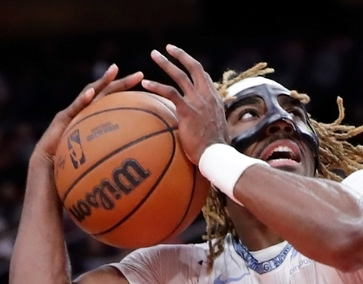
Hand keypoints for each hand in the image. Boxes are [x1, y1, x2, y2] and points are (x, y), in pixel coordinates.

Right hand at [32, 65, 143, 167]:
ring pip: (90, 93)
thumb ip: (118, 157)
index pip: (113, 102)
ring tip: (114, 71)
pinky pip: (75, 109)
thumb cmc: (75, 169)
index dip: (128, 93)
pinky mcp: (62, 120)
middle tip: (140, 74)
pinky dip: (83, 100)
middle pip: (105, 92)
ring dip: (102, 81)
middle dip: (122, 82)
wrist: (49, 169)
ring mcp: (72, 113)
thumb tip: (140, 164)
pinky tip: (92, 93)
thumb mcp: (102, 161)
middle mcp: (84, 111)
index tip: (145, 86)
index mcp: (94, 118)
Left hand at [143, 45, 227, 163]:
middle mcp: (208, 96)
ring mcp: (198, 102)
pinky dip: (156, 85)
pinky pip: (170, 92)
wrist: (216, 155)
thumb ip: (209, 122)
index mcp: (215, 100)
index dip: (193, 68)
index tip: (184, 62)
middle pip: (195, 68)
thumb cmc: (215, 149)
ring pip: (180, 75)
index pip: (204, 77)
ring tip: (153, 54)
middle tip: (169, 48)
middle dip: (181, 55)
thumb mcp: (217, 131)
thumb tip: (203, 127)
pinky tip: (145, 83)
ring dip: (165, 63)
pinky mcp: (187, 110)